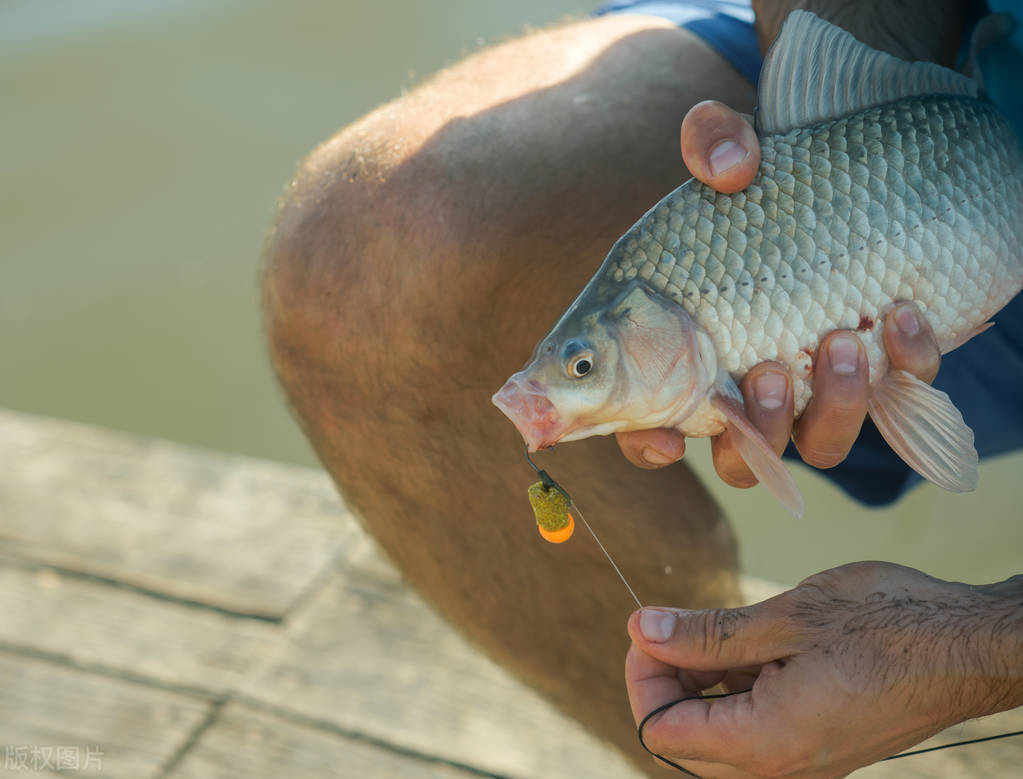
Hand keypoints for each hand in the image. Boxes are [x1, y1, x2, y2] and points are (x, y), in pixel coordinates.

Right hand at [615, 101, 941, 485]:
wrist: (851, 172)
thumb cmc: (767, 175)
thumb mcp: (729, 144)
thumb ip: (712, 140)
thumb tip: (729, 168)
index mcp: (688, 352)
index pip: (651, 425)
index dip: (652, 445)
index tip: (671, 439)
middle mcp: (748, 384)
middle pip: (741, 455)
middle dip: (759, 430)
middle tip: (770, 372)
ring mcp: (817, 385)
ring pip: (819, 444)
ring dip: (832, 409)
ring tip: (841, 340)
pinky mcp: (880, 368)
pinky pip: (898, 397)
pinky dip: (904, 367)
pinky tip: (904, 313)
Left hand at [625, 562, 1022, 777]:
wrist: (970, 646)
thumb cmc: (887, 625)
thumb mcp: (786, 617)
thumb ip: (707, 634)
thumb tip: (642, 630)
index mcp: (767, 742)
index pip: (662, 732)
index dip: (643, 677)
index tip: (648, 628)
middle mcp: (782, 767)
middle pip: (685, 741)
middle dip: (666, 682)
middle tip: (674, 627)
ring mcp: (803, 760)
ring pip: (718, 735)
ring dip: (702, 684)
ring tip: (717, 631)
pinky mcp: (819, 744)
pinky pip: (755, 729)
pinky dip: (737, 689)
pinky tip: (750, 646)